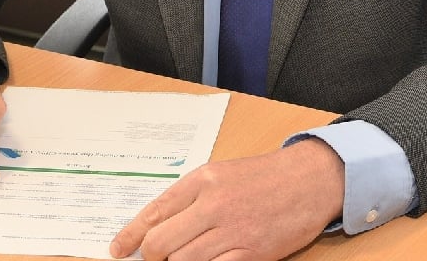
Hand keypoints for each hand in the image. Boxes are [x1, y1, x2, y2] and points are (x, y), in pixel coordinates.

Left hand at [110, 137, 343, 260]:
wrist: (309, 180)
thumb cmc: (264, 177)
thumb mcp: (221, 174)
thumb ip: (189, 198)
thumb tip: (156, 226)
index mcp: (203, 180)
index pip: (153, 213)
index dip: (130, 236)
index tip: (118, 250)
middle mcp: (213, 205)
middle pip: (161, 243)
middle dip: (152, 255)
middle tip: (155, 256)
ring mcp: (232, 232)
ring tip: (189, 254)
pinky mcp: (251, 254)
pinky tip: (208, 260)